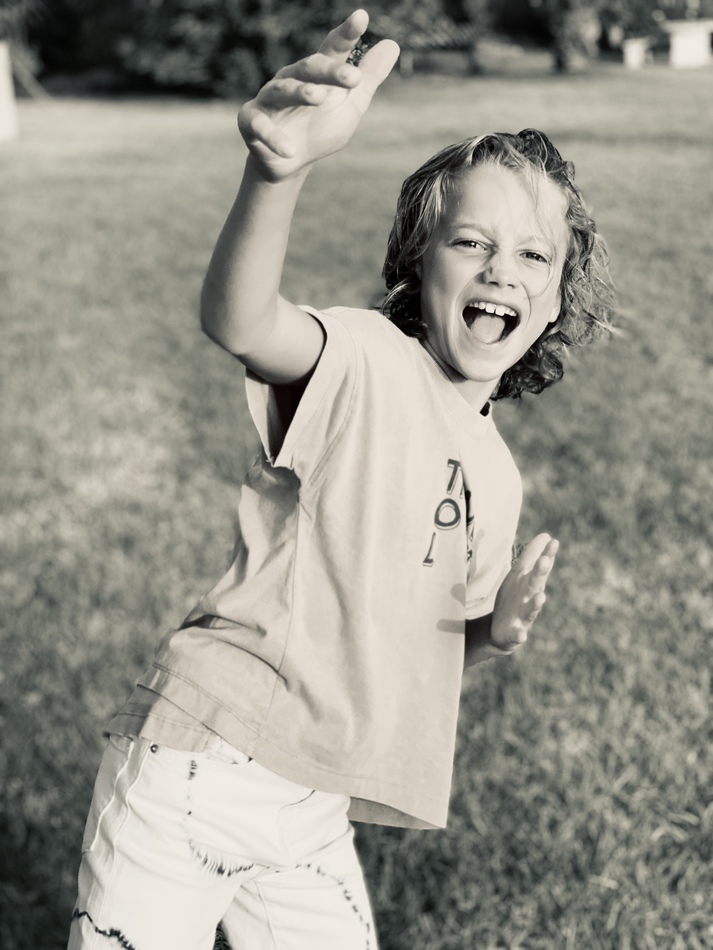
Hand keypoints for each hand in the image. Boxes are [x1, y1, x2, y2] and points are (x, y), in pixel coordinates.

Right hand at [238, 10, 399, 181]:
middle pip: (310, 67)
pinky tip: (289, 149)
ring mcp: (269, 99)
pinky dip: (273, 137)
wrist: (290, 164)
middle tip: (352, 78)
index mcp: (316, 73)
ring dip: (301, 92)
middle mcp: (291, 78)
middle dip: (330, 70)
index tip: (362, 18)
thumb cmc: (319, 128)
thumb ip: (368, 78)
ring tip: (318, 97)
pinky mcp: (251, 122)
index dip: (346, 34)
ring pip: (282, 88)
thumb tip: (393, 45)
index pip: (332, 49)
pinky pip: (259, 125)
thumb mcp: (350, 106)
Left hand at [489, 534, 558, 653]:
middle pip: (535, 584)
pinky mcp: (515, 634)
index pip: (539, 567)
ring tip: (540, 597)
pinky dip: (520, 635)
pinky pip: (518, 635)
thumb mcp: (520, 575)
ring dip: (536, 604)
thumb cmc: (515, 598)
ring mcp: (523, 617)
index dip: (546, 555)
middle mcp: (530, 598)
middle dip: (540, 574)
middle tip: (545, 561)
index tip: (552, 541)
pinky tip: (522, 635)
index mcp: (529, 584)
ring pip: (531, 610)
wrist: (501, 630)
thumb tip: (546, 535)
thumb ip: (531, 556)